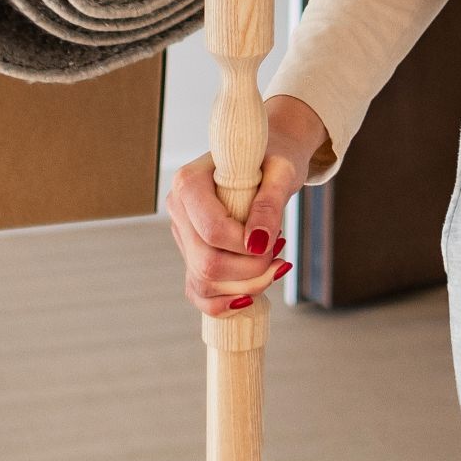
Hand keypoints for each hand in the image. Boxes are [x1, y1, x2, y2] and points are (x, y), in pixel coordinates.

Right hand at [166, 94, 325, 317]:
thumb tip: (259, 243)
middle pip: (206, 264)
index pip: (213, 231)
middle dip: (251, 270)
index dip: (247, 247)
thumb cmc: (273, 158)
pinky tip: (250, 296)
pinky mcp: (191, 253)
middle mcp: (178, 210)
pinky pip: (197, 292)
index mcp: (189, 182)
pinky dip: (224, 302)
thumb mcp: (282, 170)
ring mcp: (182, 234)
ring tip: (274, 265)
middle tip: (280, 253)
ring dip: (246, 286)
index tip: (277, 240)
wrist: (267, 159)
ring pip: (203, 283)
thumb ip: (270, 204)